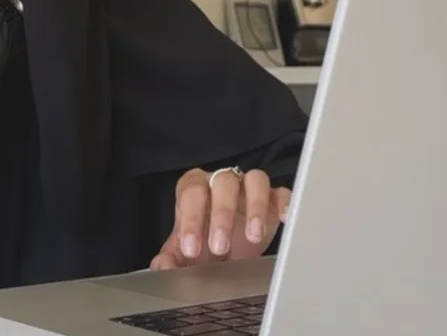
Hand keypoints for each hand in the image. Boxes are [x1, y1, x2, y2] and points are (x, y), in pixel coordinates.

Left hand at [150, 168, 290, 270]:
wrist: (228, 245)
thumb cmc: (204, 240)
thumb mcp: (185, 249)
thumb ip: (171, 256)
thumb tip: (161, 266)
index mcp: (195, 188)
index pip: (191, 193)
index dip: (191, 219)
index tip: (192, 249)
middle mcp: (222, 181)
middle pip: (223, 183)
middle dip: (222, 215)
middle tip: (220, 247)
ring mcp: (250, 187)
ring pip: (255, 180)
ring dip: (255, 206)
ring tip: (253, 237)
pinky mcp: (274, 197)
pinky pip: (282, 192)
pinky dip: (286, 203)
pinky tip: (285, 219)